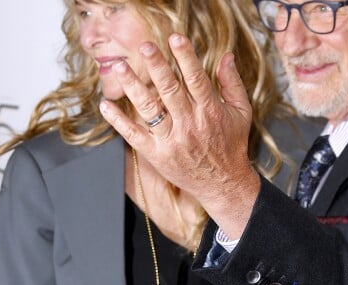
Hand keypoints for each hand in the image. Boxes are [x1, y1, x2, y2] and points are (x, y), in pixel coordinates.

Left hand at [99, 34, 260, 238]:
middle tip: (145, 46)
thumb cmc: (231, 146)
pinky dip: (118, 121)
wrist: (223, 184)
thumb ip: (233, 84)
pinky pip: (134, 136)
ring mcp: (172, 140)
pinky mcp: (157, 155)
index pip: (196, 79)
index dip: (185, 57)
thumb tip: (226, 57)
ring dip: (133, 87)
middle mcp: (190, 124)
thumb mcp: (241, 113)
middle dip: (157, 66)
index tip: (175, 38)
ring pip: (149, 109)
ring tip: (121, 68)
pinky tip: (106, 105)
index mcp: (210, 111)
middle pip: (170, 90)